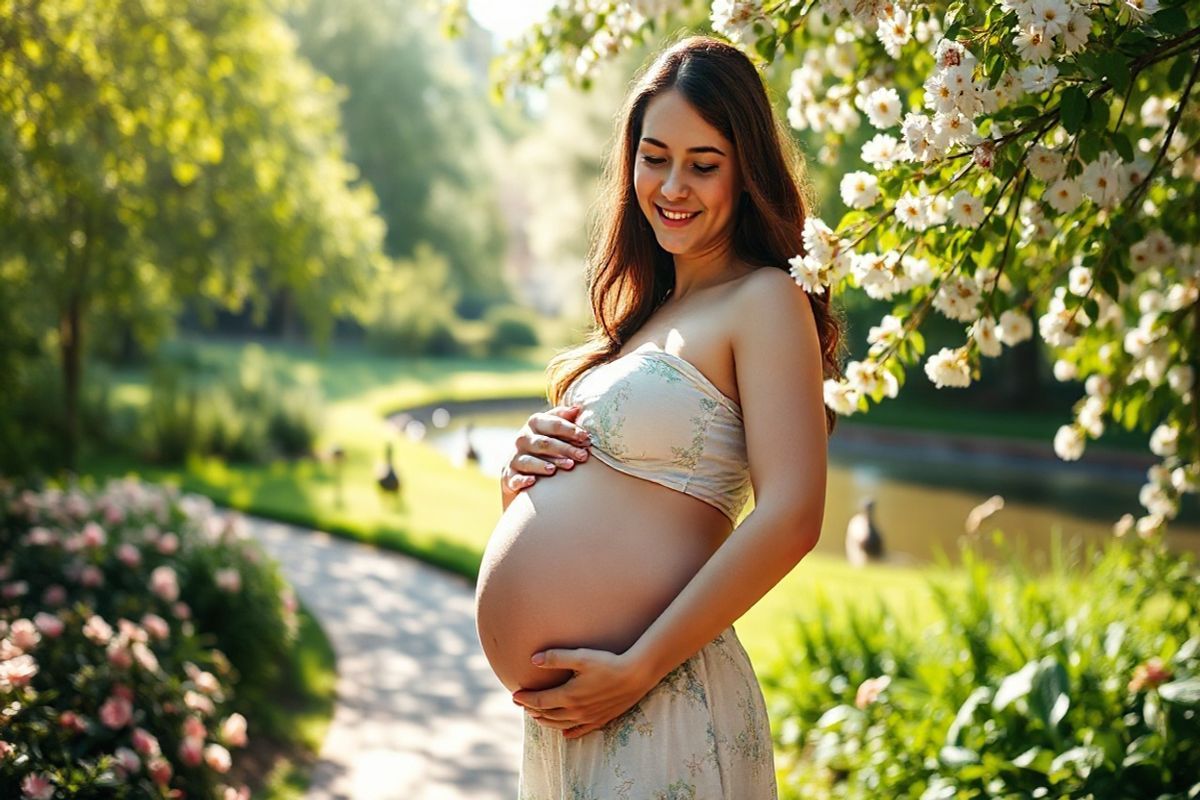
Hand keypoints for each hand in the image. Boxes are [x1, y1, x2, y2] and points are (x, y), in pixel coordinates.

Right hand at [501, 404, 591, 493]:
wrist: (519, 467)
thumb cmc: (543, 444)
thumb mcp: (551, 428)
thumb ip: (563, 418)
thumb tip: (577, 409)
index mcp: (534, 423)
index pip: (553, 424)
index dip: (569, 429)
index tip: (585, 437)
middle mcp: (523, 439)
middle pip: (544, 443)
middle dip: (565, 449)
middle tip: (583, 456)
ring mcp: (515, 457)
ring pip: (529, 460)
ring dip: (545, 464)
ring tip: (563, 467)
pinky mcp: (509, 475)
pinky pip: (515, 478)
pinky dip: (522, 480)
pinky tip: (533, 481)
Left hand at [511, 648, 655, 739]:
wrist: (636, 676)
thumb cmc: (608, 663)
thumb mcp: (581, 656)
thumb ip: (555, 657)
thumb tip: (532, 659)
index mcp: (568, 695)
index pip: (539, 701)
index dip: (524, 699)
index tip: (514, 694)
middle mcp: (576, 711)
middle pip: (547, 715)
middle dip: (531, 709)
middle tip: (521, 703)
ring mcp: (588, 718)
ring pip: (560, 725)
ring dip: (546, 721)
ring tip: (536, 715)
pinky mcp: (600, 720)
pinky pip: (580, 731)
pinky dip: (568, 732)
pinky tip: (564, 734)